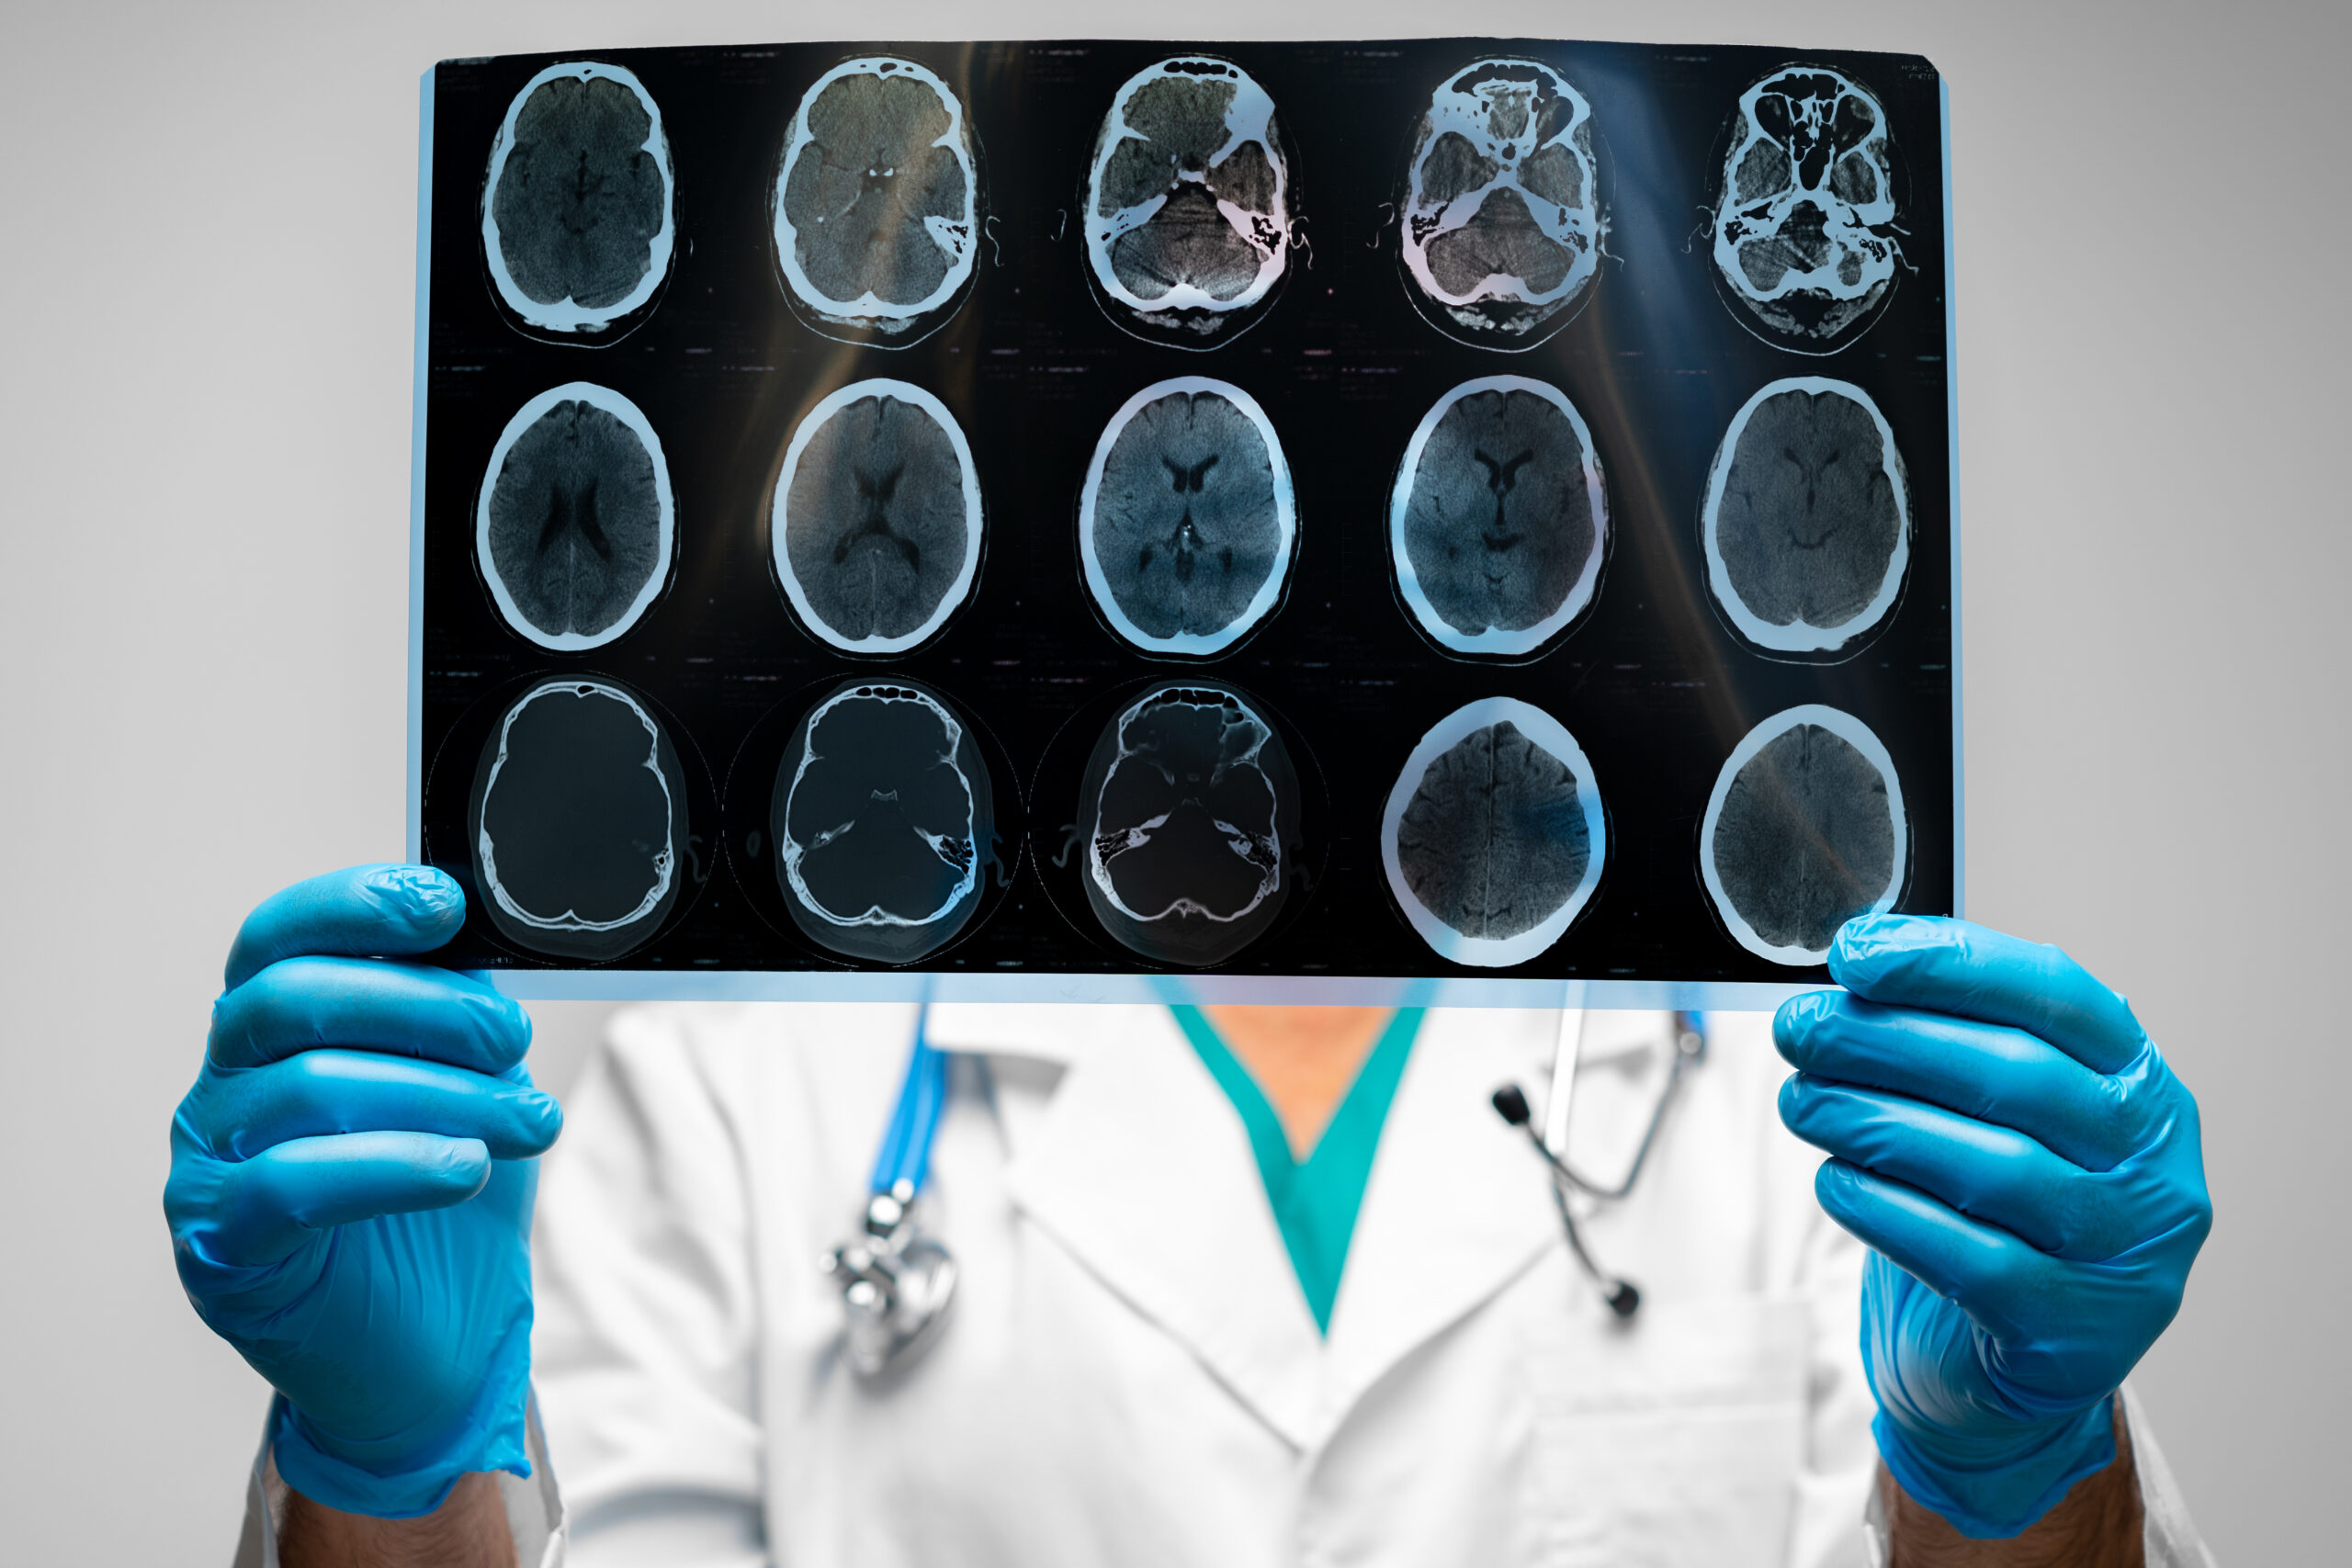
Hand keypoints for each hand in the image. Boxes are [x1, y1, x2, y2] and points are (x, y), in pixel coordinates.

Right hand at [164, 866, 557, 1517]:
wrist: (433, 1347)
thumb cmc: (441, 1200)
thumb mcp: (468, 1084)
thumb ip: (459, 1015)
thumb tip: (490, 949)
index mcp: (274, 1029)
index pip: (281, 936)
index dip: (355, 904)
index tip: (446, 905)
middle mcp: (225, 1086)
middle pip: (294, 1000)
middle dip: (424, 1007)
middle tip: (512, 1038)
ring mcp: (209, 1165)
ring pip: (306, 1087)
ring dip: (439, 1093)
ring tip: (525, 1121)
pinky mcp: (222, 1246)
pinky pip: (288, 1184)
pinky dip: (392, 1165)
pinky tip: (463, 1168)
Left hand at [1773, 915, 2209, 1539]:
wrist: (2005, 1368)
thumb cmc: (1990, 1216)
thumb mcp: (1988, 1117)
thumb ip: (1945, 1039)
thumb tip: (1855, 961)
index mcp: (2140, 1085)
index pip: (2057, 995)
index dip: (1951, 965)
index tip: (1853, 953)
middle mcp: (2155, 1166)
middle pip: (2019, 1076)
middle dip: (1889, 1040)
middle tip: (1800, 1029)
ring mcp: (2128, 1256)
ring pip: (1995, 1167)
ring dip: (1875, 1121)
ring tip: (1801, 1102)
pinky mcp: (2077, 1333)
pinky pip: (1971, 1258)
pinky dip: (1888, 1211)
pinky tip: (1834, 1182)